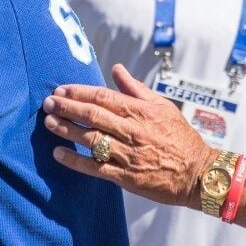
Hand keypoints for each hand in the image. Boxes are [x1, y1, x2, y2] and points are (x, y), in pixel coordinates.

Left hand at [43, 64, 219, 208]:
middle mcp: (133, 131)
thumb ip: (136, 88)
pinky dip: (75, 160)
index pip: (104, 97)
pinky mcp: (126, 176)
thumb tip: (117, 69)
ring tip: (48, 123)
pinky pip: (95, 167)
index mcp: (142, 111)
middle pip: (93, 116)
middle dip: (67, 108)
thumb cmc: (181, 137)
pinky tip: (58, 154)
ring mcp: (128, 154)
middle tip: (48, 103)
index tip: (61, 89)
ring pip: (90, 139)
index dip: (79, 92)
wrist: (197, 173)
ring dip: (66, 130)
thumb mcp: (163, 106)